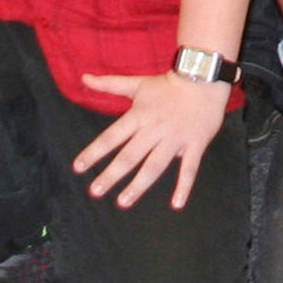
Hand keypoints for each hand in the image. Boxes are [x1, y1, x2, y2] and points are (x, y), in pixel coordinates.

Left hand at [72, 71, 232, 209]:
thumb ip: (109, 84)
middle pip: (130, 155)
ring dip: (139, 185)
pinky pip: (190, 168)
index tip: (79, 167)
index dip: (94, 152)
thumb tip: (84, 77)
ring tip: (123, 201)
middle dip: (111, 175)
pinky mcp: (195, 144)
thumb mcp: (137, 83)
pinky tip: (176, 204)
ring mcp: (176, 138)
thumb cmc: (168, 84)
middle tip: (95, 192)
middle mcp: (155, 129)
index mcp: (139, 115)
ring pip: (155, 165)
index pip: (112, 136)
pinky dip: (184, 187)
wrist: (204, 77)